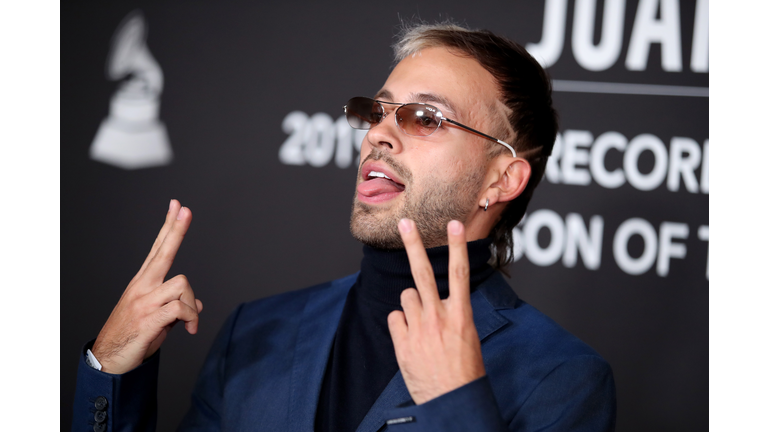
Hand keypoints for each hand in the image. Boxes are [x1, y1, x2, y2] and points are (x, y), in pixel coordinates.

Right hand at [91, 199, 202, 373]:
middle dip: (176, 230)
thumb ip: (177, 307)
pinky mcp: (149, 318)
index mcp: (143, 283)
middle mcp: (142, 287)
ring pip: (182, 284)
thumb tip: (197, 305)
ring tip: (189, 323)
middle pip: (163, 252)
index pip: (158, 248)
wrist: (110, 360)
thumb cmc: (134, 337)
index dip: (169, 227)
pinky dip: (191, 318)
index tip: (177, 205)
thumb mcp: (158, 318)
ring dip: (191, 304)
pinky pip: (181, 308)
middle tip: (185, 209)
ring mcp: (144, 302)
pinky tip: (190, 329)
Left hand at [387, 218, 485, 404]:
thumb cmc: (465, 371)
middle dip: (413, 244)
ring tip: (422, 325)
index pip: (459, 273)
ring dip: (411, 305)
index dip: (457, 246)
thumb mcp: (468, 337)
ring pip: (406, 296)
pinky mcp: (402, 342)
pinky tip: (411, 339)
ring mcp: (418, 329)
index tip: (455, 224)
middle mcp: (438, 317)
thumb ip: (452, 314)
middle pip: (422, 272)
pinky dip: (401, 324)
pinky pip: (395, 318)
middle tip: (405, 223)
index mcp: (461, 315)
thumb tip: (436, 300)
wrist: (452, 401)